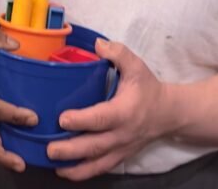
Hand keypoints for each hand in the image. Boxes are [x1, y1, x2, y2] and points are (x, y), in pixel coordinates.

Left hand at [48, 39, 168, 180]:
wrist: (168, 114)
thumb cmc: (148, 88)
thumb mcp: (136, 65)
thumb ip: (118, 53)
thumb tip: (97, 44)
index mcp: (124, 112)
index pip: (101, 118)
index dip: (81, 120)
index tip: (62, 119)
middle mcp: (122, 134)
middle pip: (95, 146)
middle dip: (71, 149)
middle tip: (49, 149)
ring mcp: (121, 149)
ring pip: (97, 163)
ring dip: (75, 168)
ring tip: (54, 166)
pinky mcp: (120, 157)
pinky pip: (101, 168)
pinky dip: (84, 173)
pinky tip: (66, 172)